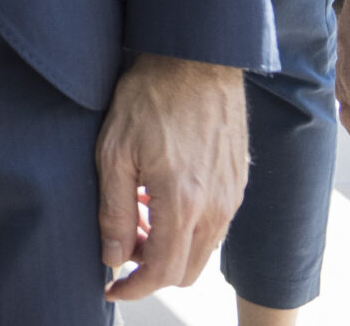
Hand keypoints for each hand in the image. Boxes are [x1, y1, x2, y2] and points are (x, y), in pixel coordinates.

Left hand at [95, 53, 247, 298]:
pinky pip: (214, 224)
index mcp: (183, 204)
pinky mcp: (238, 183)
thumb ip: (112, 210)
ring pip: (201, 248)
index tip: (111, 287)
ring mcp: (232, 196)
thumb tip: (111, 256)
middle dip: (149, 268)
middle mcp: (216, 208)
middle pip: (185, 269)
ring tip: (134, 214)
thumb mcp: (113, 152)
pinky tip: (157, 196)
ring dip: (168, 246)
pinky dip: (186, 226)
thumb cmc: (147, 100)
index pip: (162, 272)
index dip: (134, 288)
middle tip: (118, 243)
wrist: (195, 61)